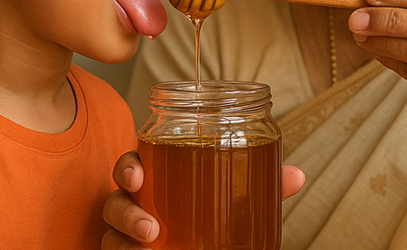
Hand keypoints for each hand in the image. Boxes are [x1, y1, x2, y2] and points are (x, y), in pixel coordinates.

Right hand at [101, 151, 304, 248]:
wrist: (203, 247)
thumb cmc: (215, 214)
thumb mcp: (238, 200)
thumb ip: (262, 186)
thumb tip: (296, 176)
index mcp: (159, 179)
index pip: (132, 165)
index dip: (128, 167)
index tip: (138, 176)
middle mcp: (137, 204)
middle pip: (113, 200)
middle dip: (125, 211)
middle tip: (151, 227)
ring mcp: (129, 234)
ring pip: (110, 233)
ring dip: (125, 241)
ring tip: (150, 247)